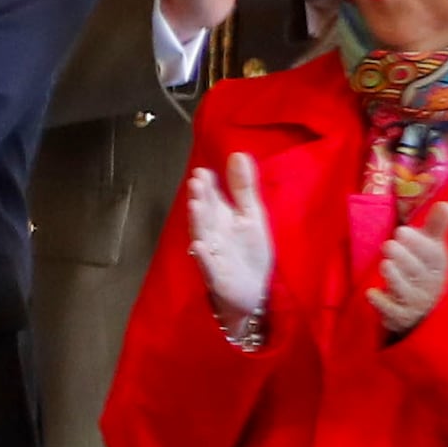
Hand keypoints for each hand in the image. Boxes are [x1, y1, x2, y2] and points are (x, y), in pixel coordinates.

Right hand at [185, 151, 271, 320]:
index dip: (207, 185)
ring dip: (198, 222)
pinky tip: (200, 246)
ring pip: (202, 236)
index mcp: (221, 218)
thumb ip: (244, 187)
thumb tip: (238, 154)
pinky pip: (209, 266)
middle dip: (201, 199)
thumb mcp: (251, 216)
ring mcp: (213, 255)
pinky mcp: (217, 277)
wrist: (252, 292)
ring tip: (195, 206)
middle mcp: (213, 234)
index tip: (202, 171)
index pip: (212, 198)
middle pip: (205, 214)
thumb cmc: (249, 252)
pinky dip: (203, 257)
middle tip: (196, 182)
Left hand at [372, 198, 447, 335]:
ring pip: (405, 291)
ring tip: (384, 264)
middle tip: (389, 244)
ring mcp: (415, 302)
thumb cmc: (424, 270)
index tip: (402, 231)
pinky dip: (382, 303)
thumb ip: (436, 227)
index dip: (418, 243)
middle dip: (403, 257)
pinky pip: (392, 311)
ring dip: (394, 277)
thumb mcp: (432, 248)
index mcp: (437, 264)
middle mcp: (429, 284)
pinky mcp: (400, 316)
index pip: (431, 254)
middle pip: (417, 271)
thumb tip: (446, 204)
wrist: (424, 310)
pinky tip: (371, 293)